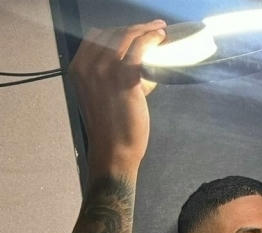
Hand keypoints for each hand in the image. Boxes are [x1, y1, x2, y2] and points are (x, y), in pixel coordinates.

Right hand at [68, 21, 166, 171]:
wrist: (113, 153)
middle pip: (112, 33)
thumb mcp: (99, 98)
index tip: (135, 31)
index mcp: (78, 68)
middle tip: (153, 29)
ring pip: (126, 37)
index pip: (96, 37)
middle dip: (135, 28)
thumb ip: (109, 79)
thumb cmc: (110, 131)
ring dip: (145, 30)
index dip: (117, 30)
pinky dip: (151, 39)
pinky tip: (160, 39)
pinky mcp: (124, 78)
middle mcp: (88, 65)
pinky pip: (139, 49)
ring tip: (160, 31)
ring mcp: (105, 70)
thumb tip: (138, 66)